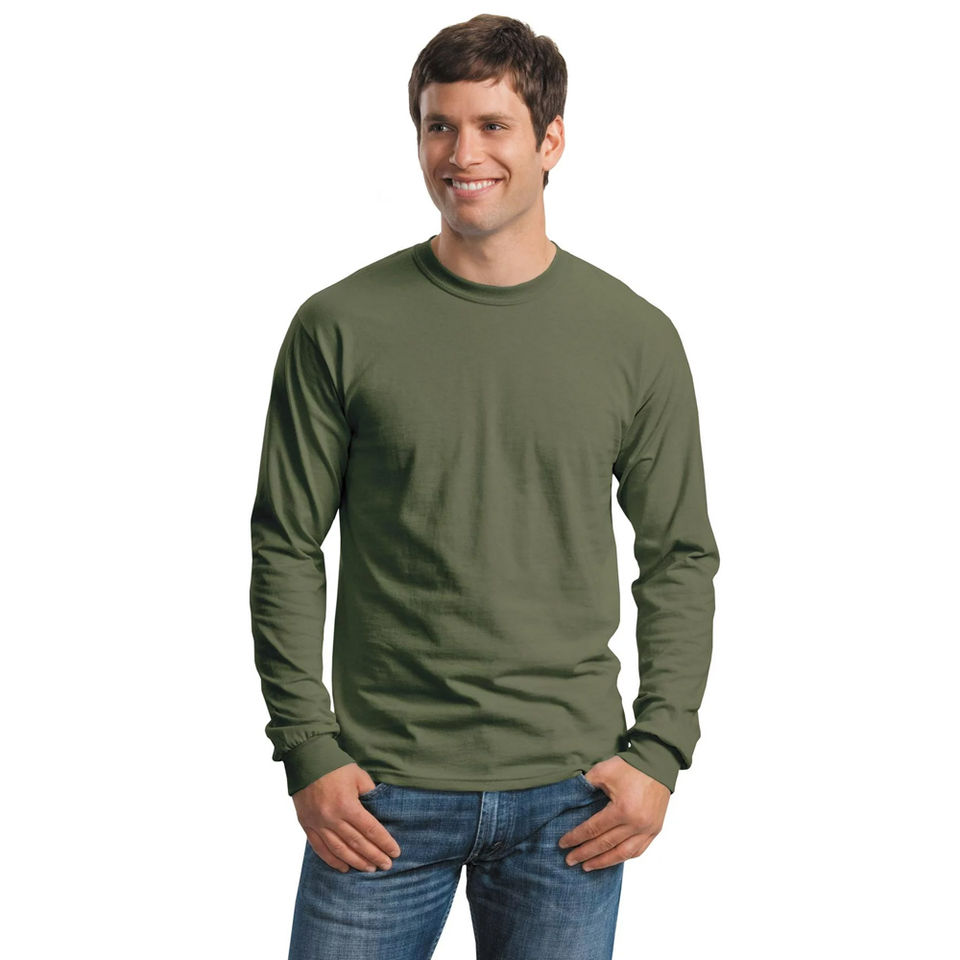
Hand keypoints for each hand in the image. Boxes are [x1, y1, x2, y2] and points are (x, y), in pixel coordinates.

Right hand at [292, 763, 401, 873]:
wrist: (307, 758)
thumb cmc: (335, 765)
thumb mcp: (359, 776)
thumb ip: (369, 794)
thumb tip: (379, 811)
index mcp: (347, 805)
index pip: (371, 829)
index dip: (384, 842)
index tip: (395, 852)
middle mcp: (332, 818)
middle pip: (357, 843)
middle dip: (374, 856)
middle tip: (386, 865)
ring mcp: (318, 823)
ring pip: (339, 850)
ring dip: (356, 861)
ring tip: (369, 869)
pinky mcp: (307, 825)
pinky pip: (320, 848)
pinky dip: (332, 860)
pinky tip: (344, 868)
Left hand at [558, 755, 669, 870]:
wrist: (657, 762)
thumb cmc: (630, 766)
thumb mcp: (602, 771)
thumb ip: (585, 786)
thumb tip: (570, 799)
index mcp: (622, 809)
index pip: (593, 829)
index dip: (576, 838)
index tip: (563, 844)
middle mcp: (636, 823)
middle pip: (605, 844)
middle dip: (585, 854)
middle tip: (570, 860)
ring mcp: (647, 829)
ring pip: (622, 854)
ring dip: (603, 862)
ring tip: (587, 866)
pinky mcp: (655, 829)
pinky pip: (638, 850)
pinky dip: (623, 857)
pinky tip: (611, 860)